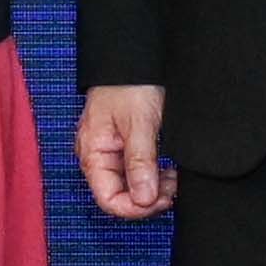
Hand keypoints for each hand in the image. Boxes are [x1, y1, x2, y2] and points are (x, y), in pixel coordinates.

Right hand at [73, 84, 175, 221]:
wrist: (133, 58)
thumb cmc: (130, 84)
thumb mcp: (139, 124)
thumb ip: (140, 162)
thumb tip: (144, 199)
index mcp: (93, 154)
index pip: (108, 199)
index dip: (135, 208)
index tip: (161, 200)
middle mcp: (98, 157)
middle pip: (119, 196)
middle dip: (147, 198)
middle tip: (172, 188)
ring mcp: (110, 152)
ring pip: (129, 186)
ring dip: (152, 188)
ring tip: (173, 178)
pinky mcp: (123, 146)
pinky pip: (135, 172)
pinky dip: (152, 176)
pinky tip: (166, 170)